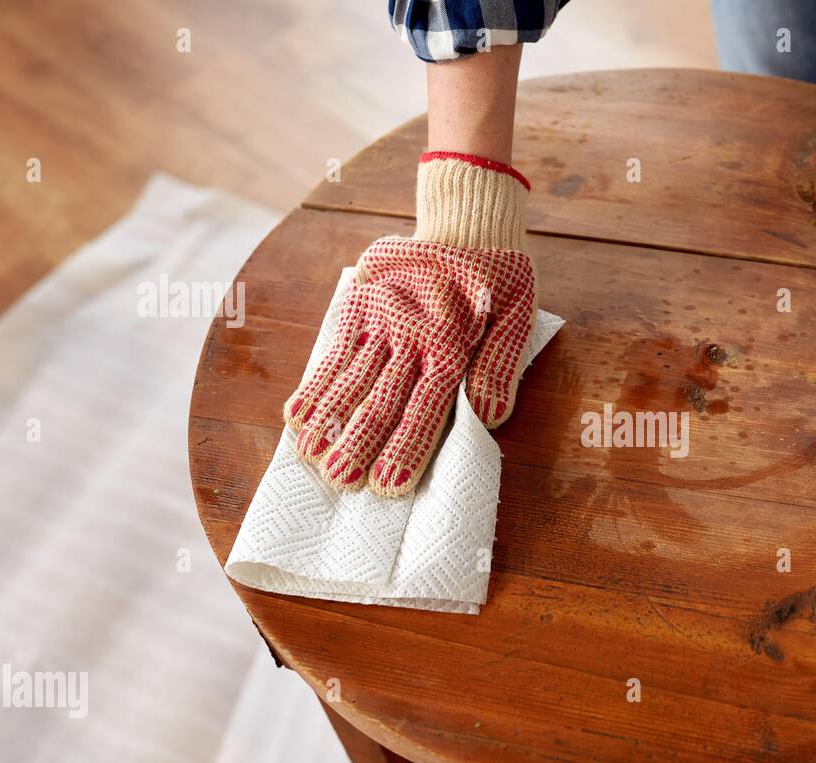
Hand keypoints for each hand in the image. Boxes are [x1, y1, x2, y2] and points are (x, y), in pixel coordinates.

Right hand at [283, 153, 534, 496]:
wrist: (465, 225)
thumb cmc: (496, 280)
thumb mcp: (518, 314)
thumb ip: (500, 366)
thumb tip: (488, 417)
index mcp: (451, 342)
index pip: (426, 406)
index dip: (406, 447)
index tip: (389, 484)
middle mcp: (410, 333)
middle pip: (382, 399)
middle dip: (360, 444)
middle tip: (342, 482)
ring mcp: (379, 319)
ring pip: (351, 379)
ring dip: (329, 421)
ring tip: (311, 458)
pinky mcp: (358, 305)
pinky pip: (333, 351)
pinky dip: (315, 385)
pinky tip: (297, 417)